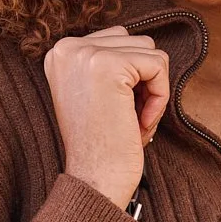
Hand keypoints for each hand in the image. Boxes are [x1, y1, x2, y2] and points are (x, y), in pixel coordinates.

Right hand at [43, 25, 170, 209]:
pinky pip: (158, 66)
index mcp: (60, 53)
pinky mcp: (108, 64)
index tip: (117, 111)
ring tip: (134, 120)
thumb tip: (142, 42)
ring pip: (150, 52)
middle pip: (135, 42)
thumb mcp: (94, 93)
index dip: (131, 79)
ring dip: (152, 90)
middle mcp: (66, 48)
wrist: (94, 180)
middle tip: (128, 118)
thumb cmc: (102, 145)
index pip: (118, 41)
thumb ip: (108, 62)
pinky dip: (160, 97)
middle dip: (143, 82)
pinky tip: (140, 123)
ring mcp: (85, 53)